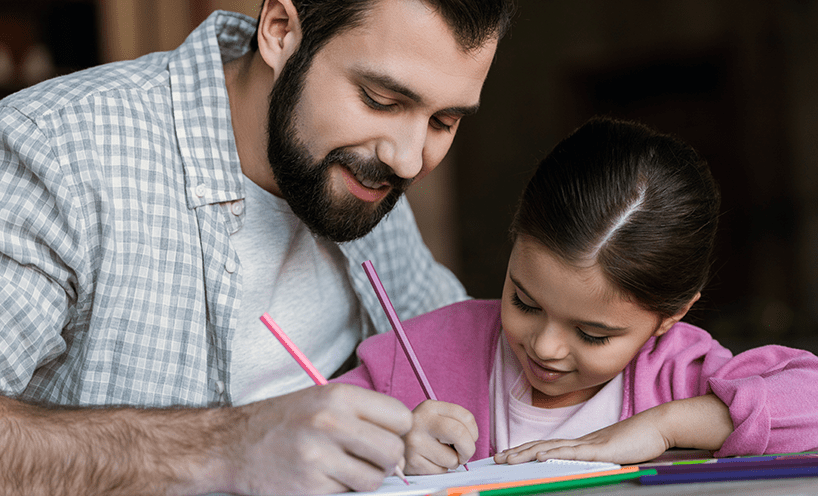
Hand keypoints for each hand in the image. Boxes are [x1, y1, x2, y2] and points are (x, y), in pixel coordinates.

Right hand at [222, 383, 412, 494]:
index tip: (386, 436)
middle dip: (388, 460)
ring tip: (346, 468)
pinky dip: (342, 488)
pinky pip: (349, 493)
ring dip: (366, 478)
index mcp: (339, 396)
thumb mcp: (322, 399)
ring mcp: (320, 455)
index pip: (400, 417)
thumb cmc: (282, 421)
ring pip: (375, 479)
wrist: (232, 444)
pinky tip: (324, 476)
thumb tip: (402, 438)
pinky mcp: (311, 485)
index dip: (397, 431)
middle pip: (393, 451)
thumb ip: (362, 414)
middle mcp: (331, 422)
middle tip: (370, 458)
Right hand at [403, 400, 477, 474]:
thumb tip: (472, 441)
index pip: (465, 416)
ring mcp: (415, 442)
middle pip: (459, 433)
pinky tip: (429, 461)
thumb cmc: (422, 432)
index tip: (471, 438)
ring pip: (452, 458)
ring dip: (453, 462)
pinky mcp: (413, 461)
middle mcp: (421, 421)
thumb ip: (454, 422)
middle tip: (465, 454)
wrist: (393, 443)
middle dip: (469, 448)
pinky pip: (441, 470)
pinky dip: (441, 469)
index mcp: (430, 407)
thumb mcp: (434, 418)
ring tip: (439, 455)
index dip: (474, 431)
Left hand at [494, 407, 670, 465]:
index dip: (526, 450)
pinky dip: (554, 454)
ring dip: (527, 453)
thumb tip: (580, 465)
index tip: (508, 455)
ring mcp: (589, 444)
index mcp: (582, 443)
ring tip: (508, 459)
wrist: (658, 426)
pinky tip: (540, 456)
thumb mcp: (611, 452)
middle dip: (518, 452)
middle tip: (497, 458)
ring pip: (551, 449)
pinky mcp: (601, 450)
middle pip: (542, 446)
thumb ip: (595, 458)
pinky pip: (573, 453)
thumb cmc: (638, 440)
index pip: (547, 446)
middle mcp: (580, 441)